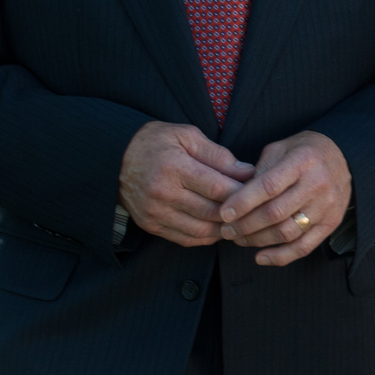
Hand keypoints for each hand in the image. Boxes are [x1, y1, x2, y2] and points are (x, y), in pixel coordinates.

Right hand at [120, 122, 253, 247]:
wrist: (114, 158)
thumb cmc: (156, 142)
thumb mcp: (187, 136)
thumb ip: (218, 155)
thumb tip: (248, 172)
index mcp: (174, 167)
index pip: (217, 187)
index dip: (243, 192)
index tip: (260, 190)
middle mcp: (162, 193)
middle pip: (211, 211)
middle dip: (238, 213)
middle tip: (256, 209)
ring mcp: (154, 212)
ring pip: (200, 231)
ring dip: (224, 229)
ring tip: (241, 220)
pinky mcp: (150, 225)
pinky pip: (185, 239)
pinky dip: (207, 237)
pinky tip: (219, 228)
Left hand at [217, 130, 351, 265]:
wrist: (344, 156)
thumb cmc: (304, 152)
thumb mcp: (280, 148)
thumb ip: (259, 171)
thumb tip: (235, 199)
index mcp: (302, 161)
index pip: (268, 186)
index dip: (243, 202)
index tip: (224, 213)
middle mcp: (318, 184)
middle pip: (275, 213)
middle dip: (245, 225)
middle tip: (226, 230)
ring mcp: (327, 206)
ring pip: (287, 232)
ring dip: (257, 240)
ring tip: (239, 239)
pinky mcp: (331, 223)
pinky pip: (304, 247)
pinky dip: (280, 256)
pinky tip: (260, 257)